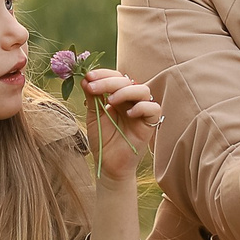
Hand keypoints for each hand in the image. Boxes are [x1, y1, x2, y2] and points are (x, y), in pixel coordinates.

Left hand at [78, 67, 162, 183]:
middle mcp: (131, 101)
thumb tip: (86, 78)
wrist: (108, 165)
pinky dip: (141, 107)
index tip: (88, 76)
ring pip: (143, 90)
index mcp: (118, 96)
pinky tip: (128, 114)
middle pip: (128, 81)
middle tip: (93, 87)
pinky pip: (153, 108)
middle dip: (109, 82)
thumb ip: (92, 97)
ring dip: (125, 91)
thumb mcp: (93, 115)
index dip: (103, 74)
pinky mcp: (150, 124)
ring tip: (110, 102)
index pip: (116, 77)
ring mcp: (142, 111)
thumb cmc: (102, 140)